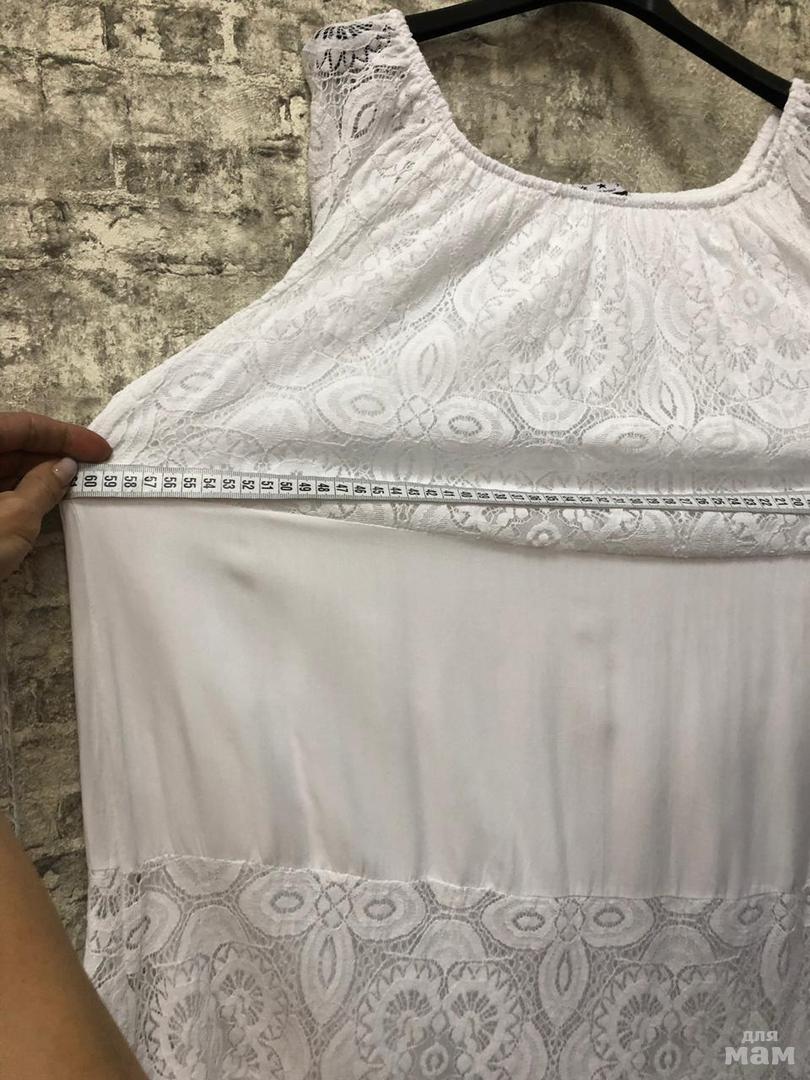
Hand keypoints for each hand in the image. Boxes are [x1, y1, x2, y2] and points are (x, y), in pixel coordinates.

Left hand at [0, 411, 111, 581]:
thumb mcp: (16, 517)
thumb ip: (43, 485)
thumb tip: (66, 466)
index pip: (21, 426)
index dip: (64, 434)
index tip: (98, 449)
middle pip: (12, 443)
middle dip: (53, 451)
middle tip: (92, 465)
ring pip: (5, 466)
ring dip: (41, 471)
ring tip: (76, 481)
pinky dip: (24, 488)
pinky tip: (49, 496)